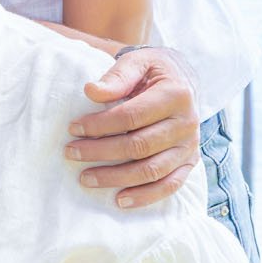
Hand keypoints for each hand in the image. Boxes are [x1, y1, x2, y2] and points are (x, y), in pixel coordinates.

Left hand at [65, 47, 199, 208]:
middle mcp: (187, 122)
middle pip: (139, 145)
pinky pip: (170, 185)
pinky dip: (146, 196)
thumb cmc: (153, 71)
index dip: (99, 125)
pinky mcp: (189, 162)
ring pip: (151, 170)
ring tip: (85, 178)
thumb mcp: (138, 62)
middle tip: (71, 153)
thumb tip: (91, 91)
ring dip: (116, 178)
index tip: (73, 128)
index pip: (131, 116)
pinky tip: (120, 200)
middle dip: (100, 152)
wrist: (182, 80)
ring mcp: (190, 145)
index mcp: (176, 94)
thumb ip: (117, 76)